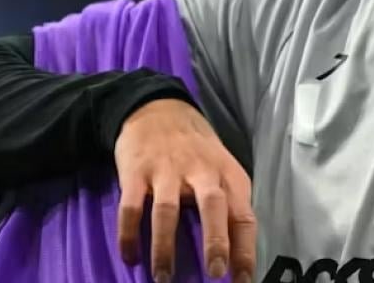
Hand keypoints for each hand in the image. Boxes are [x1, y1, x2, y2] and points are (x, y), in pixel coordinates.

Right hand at [115, 99, 255, 282]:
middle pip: (213, 206)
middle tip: (215, 273)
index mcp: (227, 175)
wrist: (157, 108)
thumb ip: (229, 203)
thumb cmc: (195, 148)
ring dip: (165, 247)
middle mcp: (200, 171)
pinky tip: (129, 256)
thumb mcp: (222, 168)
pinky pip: (131, 206)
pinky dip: (129, 233)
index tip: (243, 280)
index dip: (245, 250)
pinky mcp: (136, 171)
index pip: (243, 215)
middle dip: (215, 240)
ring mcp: (166, 170)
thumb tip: (236, 253)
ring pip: (168, 210)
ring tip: (163, 278)